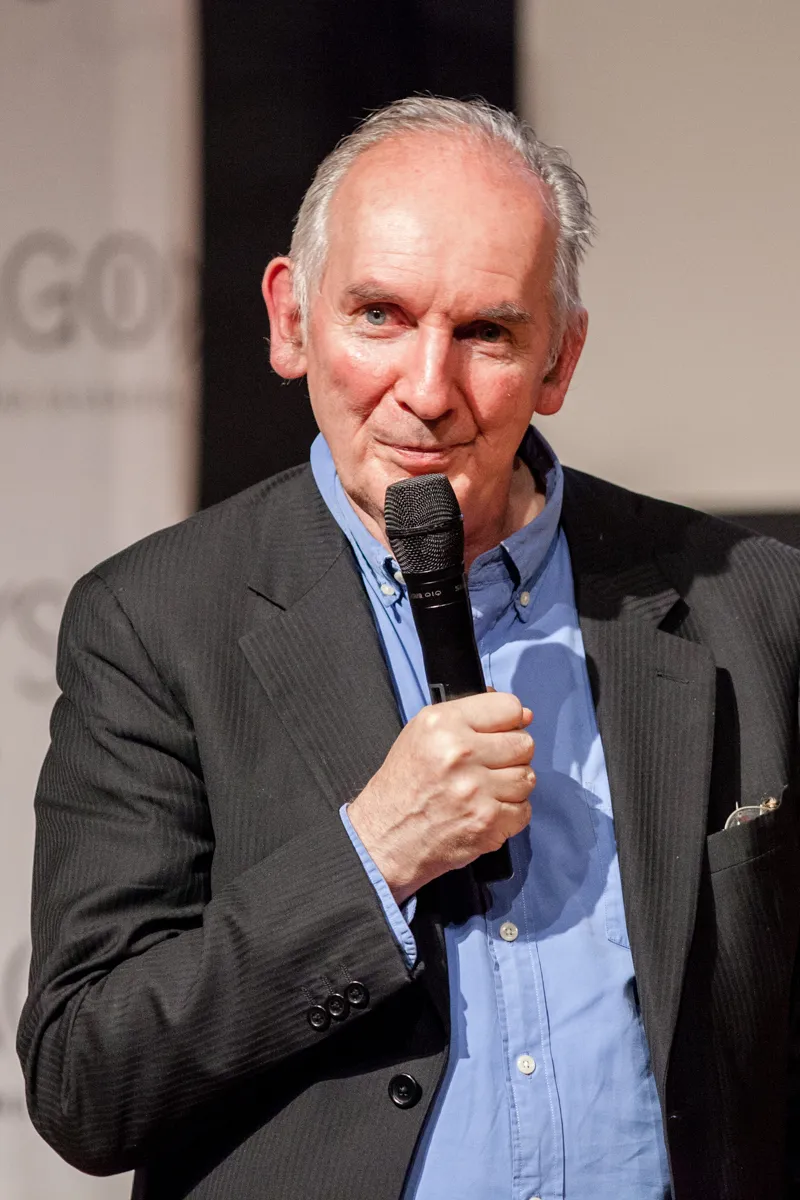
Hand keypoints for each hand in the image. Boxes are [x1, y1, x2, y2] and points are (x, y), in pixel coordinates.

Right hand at [347, 691, 534, 902]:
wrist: (384, 837)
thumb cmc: (403, 786)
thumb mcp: (421, 733)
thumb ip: (470, 717)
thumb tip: (522, 714)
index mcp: (442, 723)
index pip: (509, 707)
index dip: (510, 720)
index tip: (504, 731)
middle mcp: (460, 753)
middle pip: (524, 743)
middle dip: (512, 755)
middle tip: (490, 766)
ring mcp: (476, 790)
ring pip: (527, 777)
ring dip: (512, 785)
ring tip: (486, 790)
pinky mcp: (487, 822)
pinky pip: (524, 810)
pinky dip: (510, 814)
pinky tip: (486, 811)